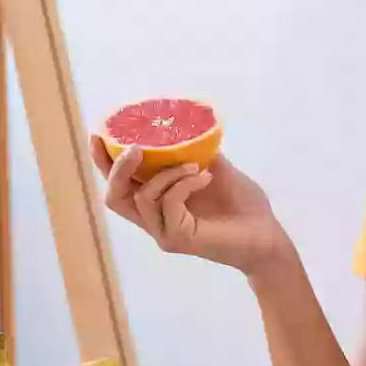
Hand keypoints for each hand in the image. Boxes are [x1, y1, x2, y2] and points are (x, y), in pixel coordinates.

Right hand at [90, 135, 288, 274]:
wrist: (267, 236)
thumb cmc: (243, 206)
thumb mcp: (214, 169)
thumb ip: (193, 153)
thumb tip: (182, 127)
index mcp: (157, 203)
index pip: (120, 185)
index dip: (104, 163)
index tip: (98, 135)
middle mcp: (154, 220)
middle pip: (115, 197)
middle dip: (118, 168)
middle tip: (136, 147)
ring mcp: (164, 232)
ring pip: (142, 197)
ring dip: (166, 173)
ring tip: (194, 165)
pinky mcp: (178, 238)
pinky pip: (168, 203)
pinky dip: (183, 184)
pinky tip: (205, 177)